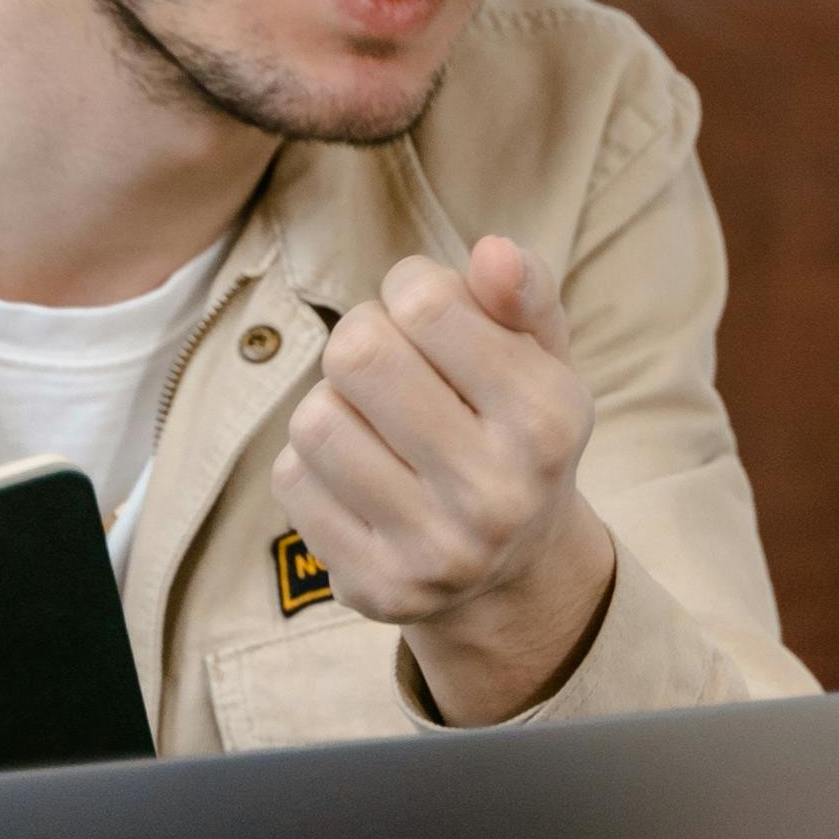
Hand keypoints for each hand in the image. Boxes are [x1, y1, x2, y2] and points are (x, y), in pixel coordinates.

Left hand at [284, 234, 616, 724]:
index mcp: (547, 422)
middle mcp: (498, 494)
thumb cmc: (513, 431)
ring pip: (314, 420)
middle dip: (361, 340)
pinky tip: (356, 474)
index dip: (410, 287)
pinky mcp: (376, 586)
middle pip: (357, 354)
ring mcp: (435, 551)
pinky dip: (311, 464)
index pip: (424, 302)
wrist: (513, 571)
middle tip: (387, 365)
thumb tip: (492, 252)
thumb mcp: (541, 357)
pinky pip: (291, 480)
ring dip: (333, 404)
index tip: (426, 313)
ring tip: (372, 422)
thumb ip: (524, 292)